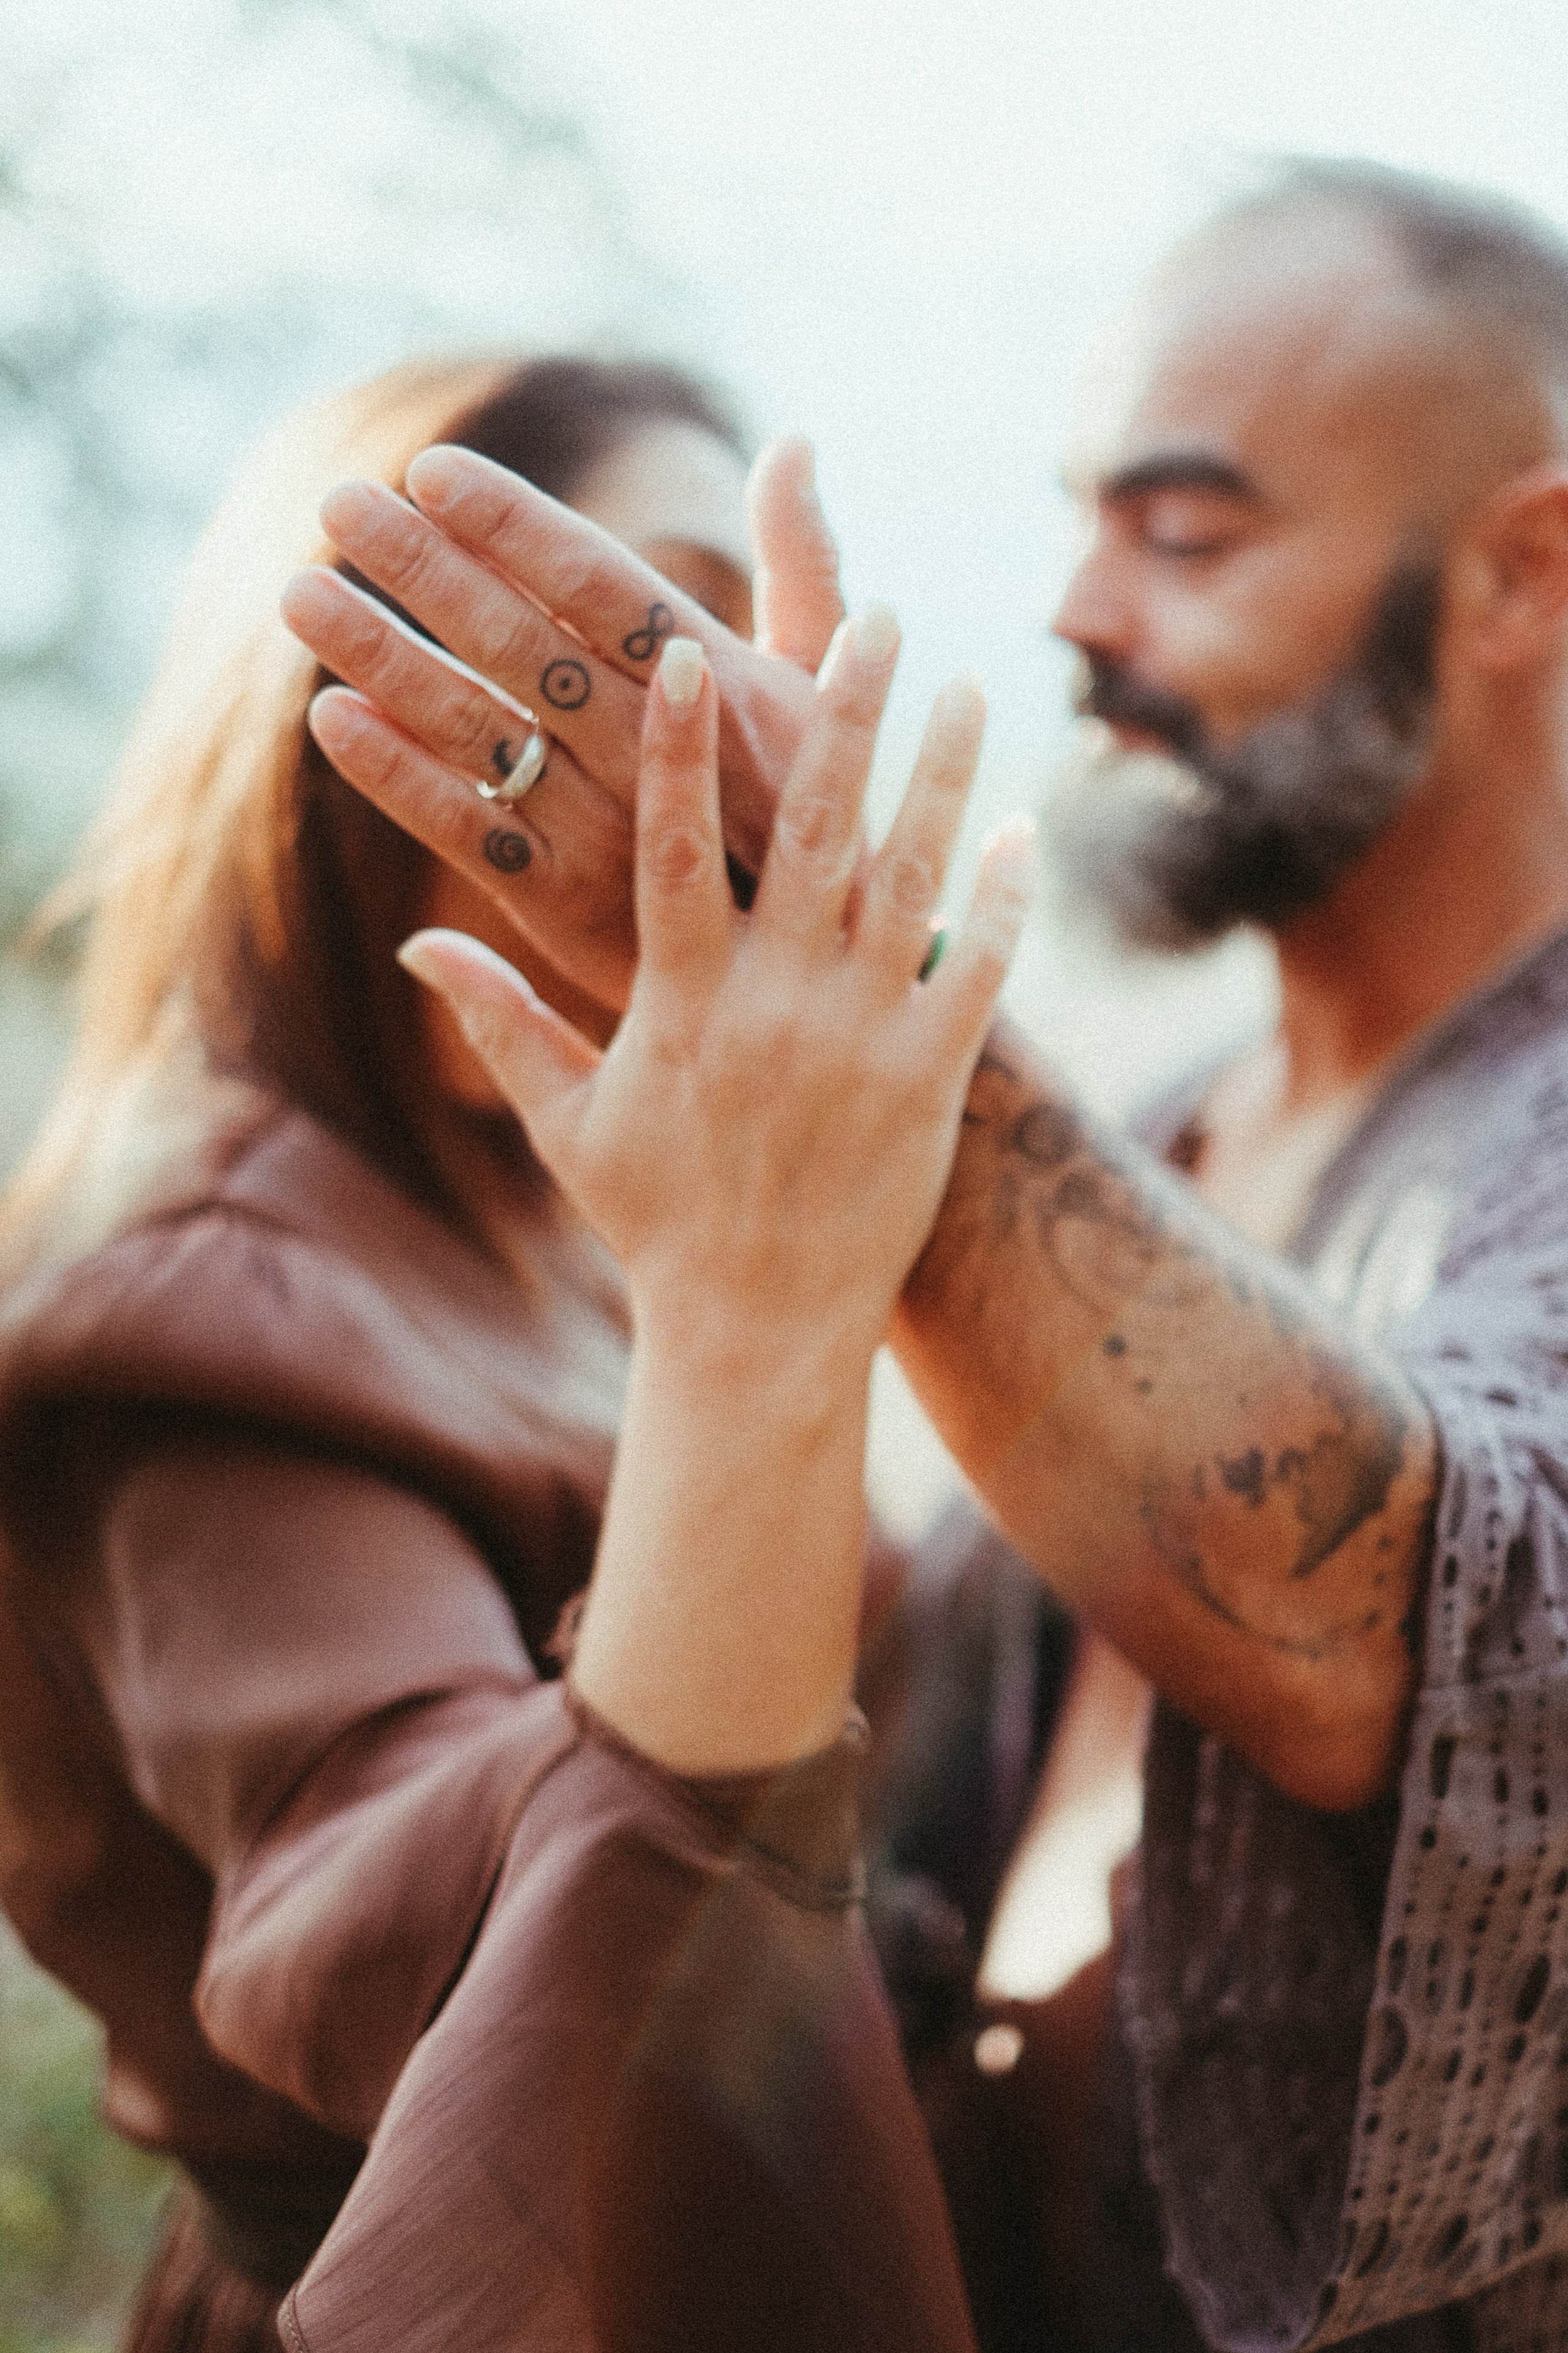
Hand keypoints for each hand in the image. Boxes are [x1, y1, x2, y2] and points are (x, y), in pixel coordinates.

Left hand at [280, 438, 842, 1017]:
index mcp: (721, 684)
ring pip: (480, 729)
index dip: (515, 527)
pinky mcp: (564, 904)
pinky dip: (396, 777)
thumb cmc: (824, 805)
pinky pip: (467, 828)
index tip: (430, 472)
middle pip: (524, 645)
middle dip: (428, 572)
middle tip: (339, 502)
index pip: (602, 585)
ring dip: (385, 659)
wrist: (814, 972)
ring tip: (300, 593)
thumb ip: (802, 564)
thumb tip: (789, 444)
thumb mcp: (830, 684)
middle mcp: (657, 750)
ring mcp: (605, 830)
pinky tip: (329, 716)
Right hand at [398, 622, 1033, 1768]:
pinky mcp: (931, 1080)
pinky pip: (979, 968)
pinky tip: (1025, 825)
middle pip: (816, 832)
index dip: (683, 749)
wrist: (758, 1333)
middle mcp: (775, 1005)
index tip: (689, 651)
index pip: (675, 848)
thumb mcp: (568, 1124)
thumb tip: (417, 939)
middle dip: (847, 717)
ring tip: (968, 687)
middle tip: (880, 618)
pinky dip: (1005, 898)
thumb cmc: (658, 1224)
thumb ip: (501, 1021)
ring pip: (913, 879)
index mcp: (680, 1003)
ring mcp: (861, 1039)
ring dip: (943, 776)